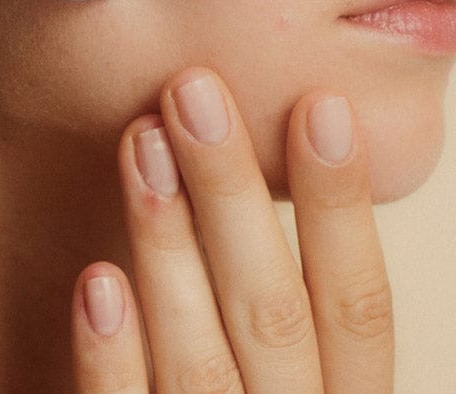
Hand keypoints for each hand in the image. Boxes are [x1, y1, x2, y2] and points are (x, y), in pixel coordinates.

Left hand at [71, 67, 393, 391]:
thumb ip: (286, 325)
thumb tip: (258, 188)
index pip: (359, 312)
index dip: (343, 210)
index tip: (318, 107)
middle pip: (277, 316)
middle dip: (235, 195)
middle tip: (195, 91)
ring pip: (204, 364)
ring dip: (170, 246)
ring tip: (141, 142)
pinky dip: (114, 362)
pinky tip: (97, 279)